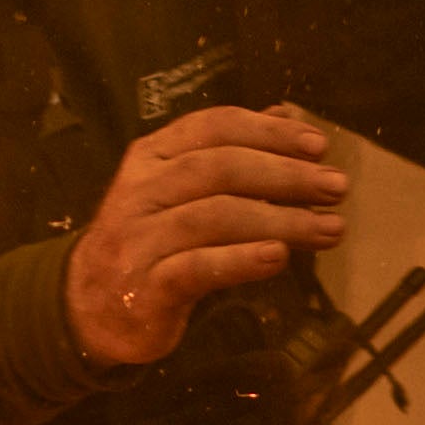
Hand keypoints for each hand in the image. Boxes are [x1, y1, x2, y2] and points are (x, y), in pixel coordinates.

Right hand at [68, 99, 347, 364]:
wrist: (89, 307)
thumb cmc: (148, 240)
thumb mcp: (177, 189)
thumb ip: (225, 153)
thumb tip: (284, 116)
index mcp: (150, 157)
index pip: (212, 127)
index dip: (268, 132)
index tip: (318, 145)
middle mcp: (141, 190)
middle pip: (219, 168)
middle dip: (285, 174)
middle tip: (335, 187)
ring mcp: (139, 238)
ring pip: (215, 217)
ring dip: (280, 220)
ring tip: (329, 229)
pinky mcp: (146, 287)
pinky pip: (198, 268)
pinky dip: (241, 260)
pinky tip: (279, 258)